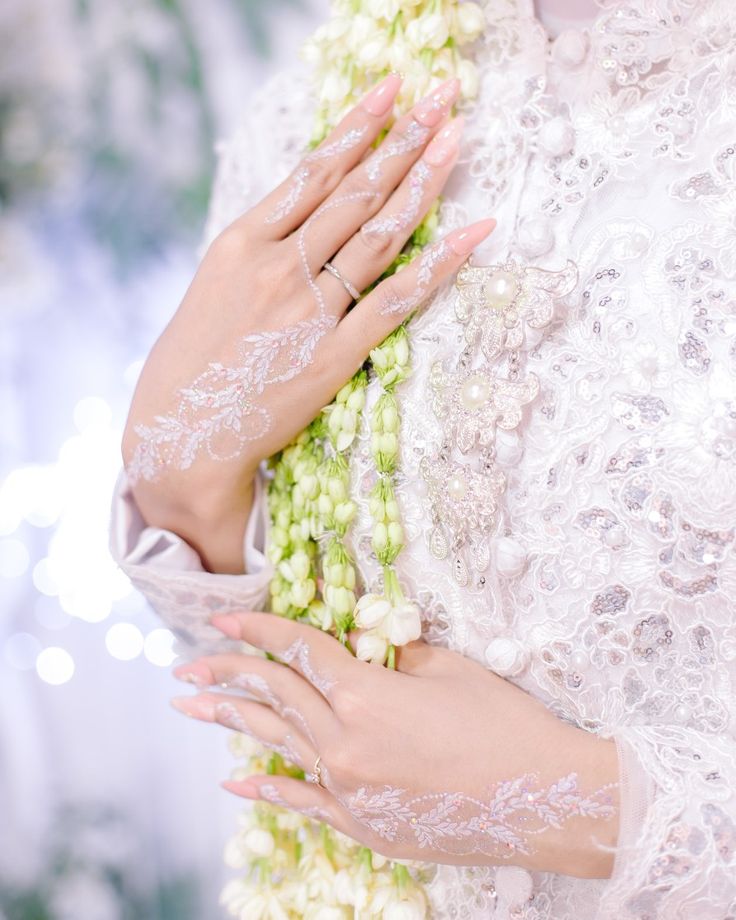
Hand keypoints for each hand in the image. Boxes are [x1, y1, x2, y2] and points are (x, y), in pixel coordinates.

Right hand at [122, 73, 495, 572]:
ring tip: (456, 139)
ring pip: (377, 234)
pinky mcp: (333, 355)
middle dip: (404, 139)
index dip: (358, 127)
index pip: (312, 171)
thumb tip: (307, 213)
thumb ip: (261, 247)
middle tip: (443, 96)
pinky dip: (438, 265)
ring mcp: (308, 311)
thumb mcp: (215, 286)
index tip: (391, 91)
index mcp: (241, 244)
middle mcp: (277, 268)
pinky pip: (396, 301)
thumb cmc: (194, 361)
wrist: (182, 435)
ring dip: (422, 182)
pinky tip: (472, 234)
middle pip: (354, 192)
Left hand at [171, 613, 619, 877]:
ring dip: (231, 723)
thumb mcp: (449, 670)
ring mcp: (350, 791)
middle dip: (228, 674)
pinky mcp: (364, 826)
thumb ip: (396, 654)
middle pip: (275, 697)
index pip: (299, 651)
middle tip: (188, 665)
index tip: (224, 619)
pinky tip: (236, 780)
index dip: (259, 630)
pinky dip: (267, 788)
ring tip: (191, 707)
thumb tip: (368, 646)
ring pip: (278, 745)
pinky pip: (303, 802)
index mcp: (365, 696)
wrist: (547, 801)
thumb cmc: (506, 724)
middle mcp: (344, 745)